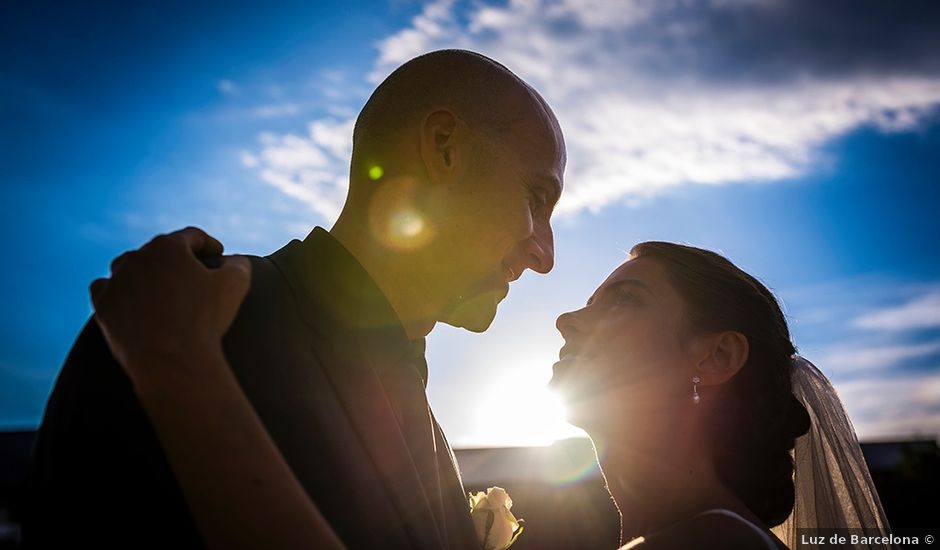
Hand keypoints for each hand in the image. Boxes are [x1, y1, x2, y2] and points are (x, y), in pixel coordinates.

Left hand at [90, 227, 250, 388]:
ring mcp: (116, 281)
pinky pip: (105, 288)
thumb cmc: (205, 321)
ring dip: (144, 270)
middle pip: (159, 249)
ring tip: (158, 283)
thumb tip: (233, 260)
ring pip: (128, 264)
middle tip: (192, 270)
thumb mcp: (235, 285)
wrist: (172, 362)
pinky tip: (129, 297)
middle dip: (177, 257)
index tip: (218, 254)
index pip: (192, 237)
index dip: (209, 244)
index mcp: (169, 247)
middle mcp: (138, 257)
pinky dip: (118, 289)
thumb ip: (238, 264)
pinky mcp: (103, 305)